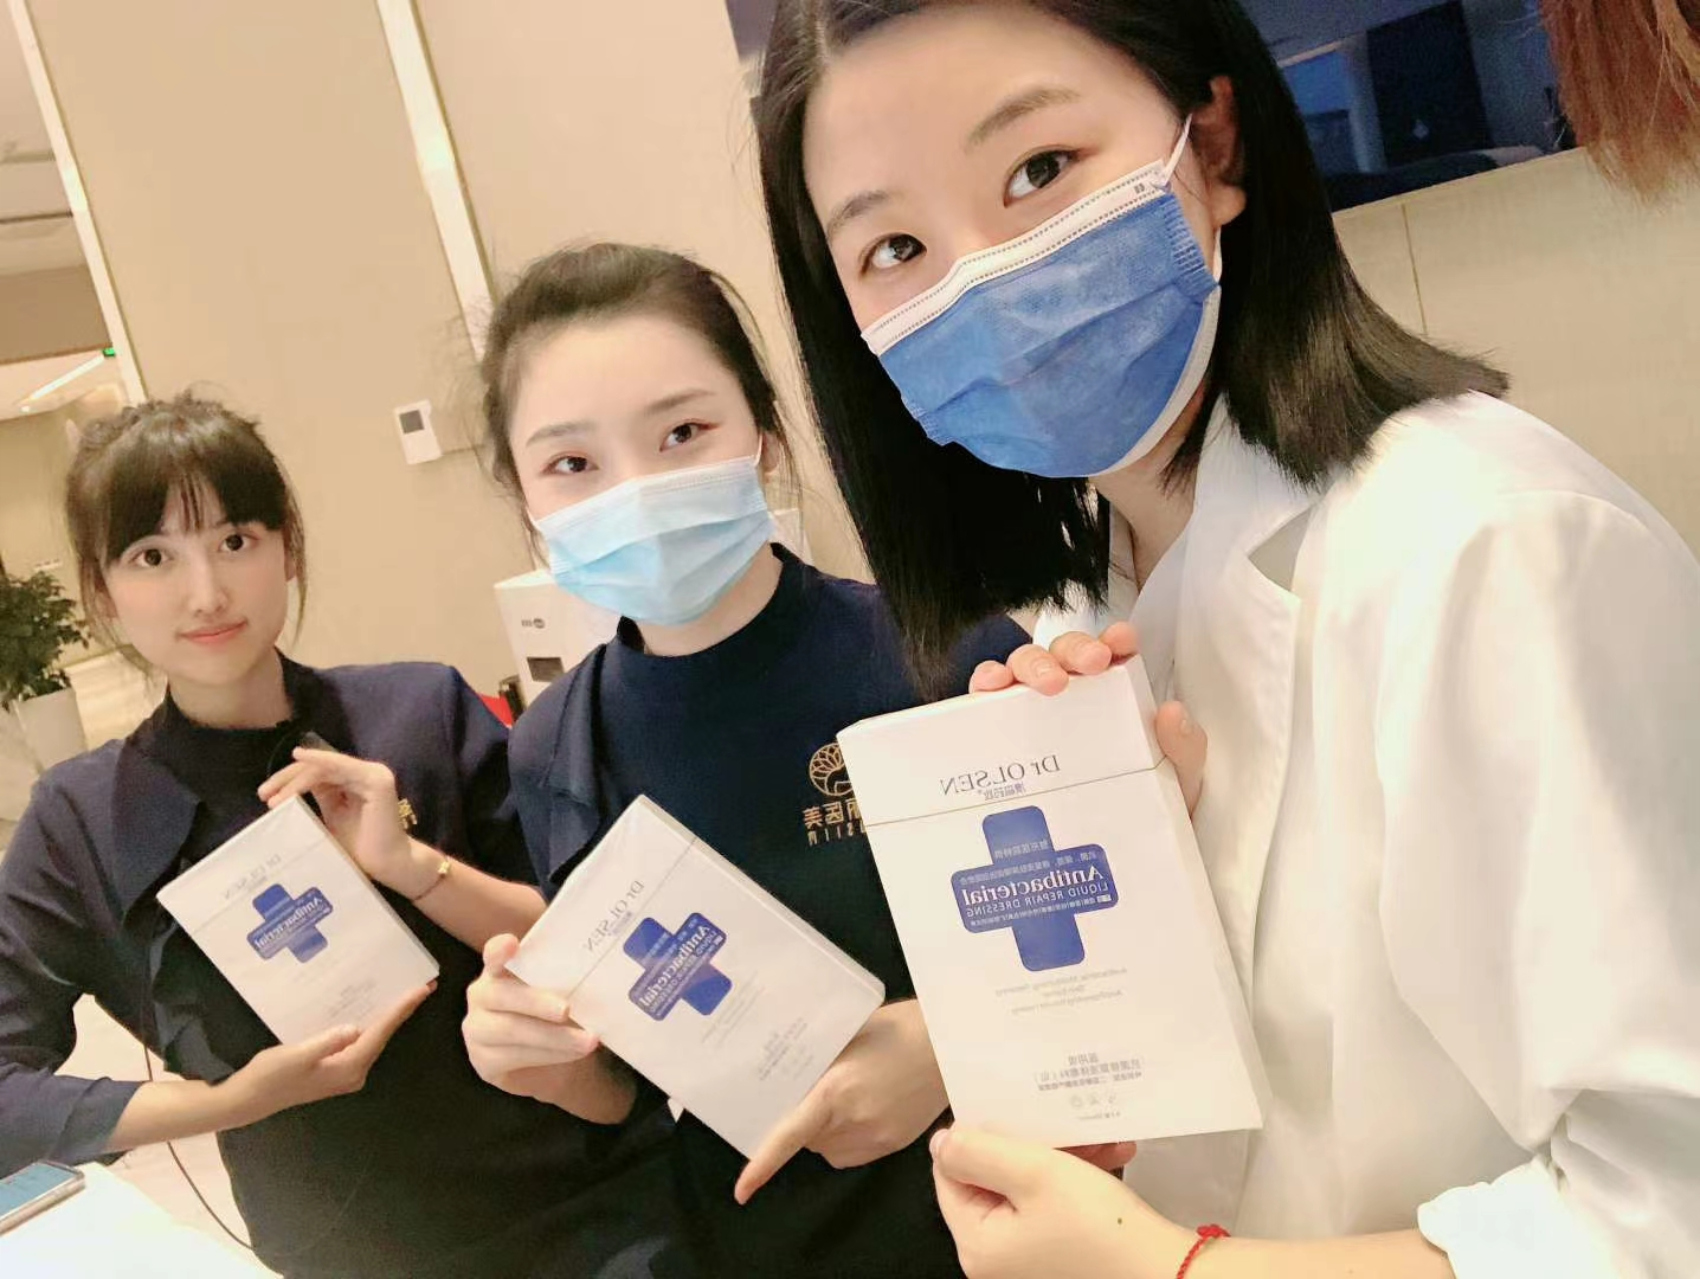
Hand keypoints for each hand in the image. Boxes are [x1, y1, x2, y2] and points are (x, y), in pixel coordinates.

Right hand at [220, 983, 433, 1126]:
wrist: (247, 1100)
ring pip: (373, 1040)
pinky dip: (370, 1025)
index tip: (422, 990)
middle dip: (401, 1011)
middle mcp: (353, 1073)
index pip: (381, 1033)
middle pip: (383, 1036)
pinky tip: (372, 1010)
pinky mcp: (335, 1070)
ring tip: (405, 994)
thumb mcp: (296, 1056)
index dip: (401, 1010)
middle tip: (422, 986)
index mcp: (348, 1068)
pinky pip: (360, 1044)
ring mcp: (345, 1074)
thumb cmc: (269, 1077)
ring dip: (387, 1017)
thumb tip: (354, 1028)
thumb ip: (326, 1042)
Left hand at [259, 748, 428, 894]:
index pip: (317, 773)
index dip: (289, 780)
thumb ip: (318, 803)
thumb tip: (285, 795)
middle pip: (318, 768)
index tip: (265, 796)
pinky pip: (341, 767)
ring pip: (325, 768)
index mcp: (354, 782)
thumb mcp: (331, 822)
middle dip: (287, 778)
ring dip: (295, 778)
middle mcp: (365, 773)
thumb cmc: (360, 851)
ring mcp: (372, 774)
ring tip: (273, 796)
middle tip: (263, 793)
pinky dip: (319, 761)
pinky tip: (299, 759)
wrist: (388, 866)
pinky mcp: (376, 781)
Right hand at [462, 934, 600, 1103]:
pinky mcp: (483, 1061)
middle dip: (537, 1002)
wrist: (553, 1065)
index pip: (494, 955)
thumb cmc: (559, 1019)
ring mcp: (476, 1029)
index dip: (499, 950)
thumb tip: (598, 970)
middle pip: (502, 994)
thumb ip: (567, 979)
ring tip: (588, 1040)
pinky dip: (551, 1054)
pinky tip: (574, 1053)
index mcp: (500, 970)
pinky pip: (516, 1056)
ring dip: (555, 1036)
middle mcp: (481, 996)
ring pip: (512, 1029)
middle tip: (567, 1010)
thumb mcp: (565, 993)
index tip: (513, 943)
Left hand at [735, 999, 946, 1202]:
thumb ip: (819, 1062)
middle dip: (804, 1122)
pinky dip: (847, 1138)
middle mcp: (855, 1121)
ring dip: (825, 1131)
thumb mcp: (849, 1035)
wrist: (951, 1041)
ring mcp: (878, 1137)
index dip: (763, 1164)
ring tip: (845, 1096)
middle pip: (809, 1141)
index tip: (741, 1190)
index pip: (790, 1135)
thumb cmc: (898, 1027)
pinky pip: (853, 1152)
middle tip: (813, 1090)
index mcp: (837, 1090)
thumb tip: (791, 1082)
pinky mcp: (895, 1144)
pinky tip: (864, 1108)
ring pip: (830, 1149)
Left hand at [931, 1127, 1190, 1278]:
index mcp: (976, 1244)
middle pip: (995, 1180)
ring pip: (1031, 1188)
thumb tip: (942, 1140)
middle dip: (1030, 1141)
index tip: (1007, 1104)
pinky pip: (1057, 1207)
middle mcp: (996, 1258)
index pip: (950, 1176)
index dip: (974, 1135)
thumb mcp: (1034, 1173)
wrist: (1171, 1275)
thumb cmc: (1095, 1224)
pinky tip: (1114, 1153)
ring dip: (1063, 1154)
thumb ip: (980, 1151)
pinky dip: (1080, 1179)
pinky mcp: (1065, 1256)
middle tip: (1057, 1113)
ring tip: (1099, 1133)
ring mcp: (1032, 1260)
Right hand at [971, 622, 1206, 813]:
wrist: (1118, 856)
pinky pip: (985, 700)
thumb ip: (1184, 747)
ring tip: (1047, 682)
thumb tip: (1172, 713)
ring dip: (1031, 664)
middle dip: (1074, 650)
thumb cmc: (1144, 805)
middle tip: (1092, 664)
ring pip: (1021, 667)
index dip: (1114, 639)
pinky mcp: (999, 734)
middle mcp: (1070, 695)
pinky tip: (990, 687)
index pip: (1111, 653)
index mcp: (1113, 694)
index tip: (1123, 641)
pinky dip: (985, 683)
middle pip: (1062, 654)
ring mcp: (1031, 711)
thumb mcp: (1176, 778)